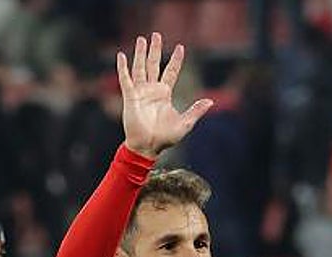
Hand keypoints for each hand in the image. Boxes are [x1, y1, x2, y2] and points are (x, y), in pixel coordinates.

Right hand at [117, 32, 212, 156]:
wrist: (147, 147)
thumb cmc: (165, 138)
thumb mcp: (185, 124)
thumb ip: (196, 111)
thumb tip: (211, 101)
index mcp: (164, 94)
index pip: (170, 72)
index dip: (175, 60)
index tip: (180, 47)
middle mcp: (152, 91)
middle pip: (153, 65)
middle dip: (155, 50)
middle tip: (155, 35)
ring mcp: (140, 93)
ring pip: (140, 68)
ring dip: (140, 54)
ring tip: (141, 39)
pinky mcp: (130, 97)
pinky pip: (125, 79)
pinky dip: (122, 68)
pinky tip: (121, 56)